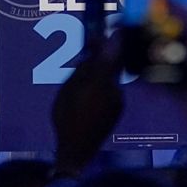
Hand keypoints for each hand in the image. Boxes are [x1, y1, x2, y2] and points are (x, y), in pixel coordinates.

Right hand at [51, 34, 124, 177]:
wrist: (78, 151)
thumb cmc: (67, 119)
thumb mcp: (67, 90)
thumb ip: (82, 69)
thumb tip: (91, 52)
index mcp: (101, 81)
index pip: (110, 51)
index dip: (104, 40)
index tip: (95, 35)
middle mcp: (115, 88)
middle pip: (113, 63)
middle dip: (101, 57)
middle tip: (86, 56)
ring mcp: (119, 100)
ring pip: (112, 77)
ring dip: (100, 73)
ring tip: (83, 79)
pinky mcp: (119, 109)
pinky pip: (112, 90)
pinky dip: (102, 86)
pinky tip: (89, 95)